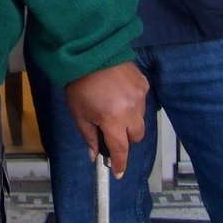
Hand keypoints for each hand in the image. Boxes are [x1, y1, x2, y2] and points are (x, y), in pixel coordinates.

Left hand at [64, 62, 147, 178]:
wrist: (90, 51)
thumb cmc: (80, 82)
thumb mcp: (79, 113)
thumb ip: (89, 137)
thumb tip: (94, 155)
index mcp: (113, 119)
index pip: (121, 150)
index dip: (119, 163)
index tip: (118, 172)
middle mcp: (131, 110)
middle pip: (135, 136)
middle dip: (125, 137)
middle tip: (110, 129)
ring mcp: (140, 96)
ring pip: (140, 119)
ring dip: (129, 119)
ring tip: (112, 105)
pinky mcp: (144, 83)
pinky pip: (141, 101)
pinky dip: (133, 102)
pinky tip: (119, 93)